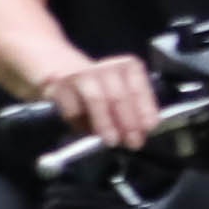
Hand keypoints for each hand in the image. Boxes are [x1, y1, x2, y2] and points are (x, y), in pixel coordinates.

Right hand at [40, 52, 161, 152]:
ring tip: (111, 141)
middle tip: (133, 142)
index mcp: (127, 67)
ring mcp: (82, 74)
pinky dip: (80, 122)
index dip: (145, 109)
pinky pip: (72, 106)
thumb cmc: (97, 88)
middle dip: (128, 122)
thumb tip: (139, 133)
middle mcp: (106, 66)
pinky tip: (84, 129)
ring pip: (96, 99)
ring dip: (106, 122)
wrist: (58, 69)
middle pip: (118, 95)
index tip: (149, 128)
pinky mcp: (60, 84)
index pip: (138, 88)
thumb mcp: (119, 94)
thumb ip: (131, 111)